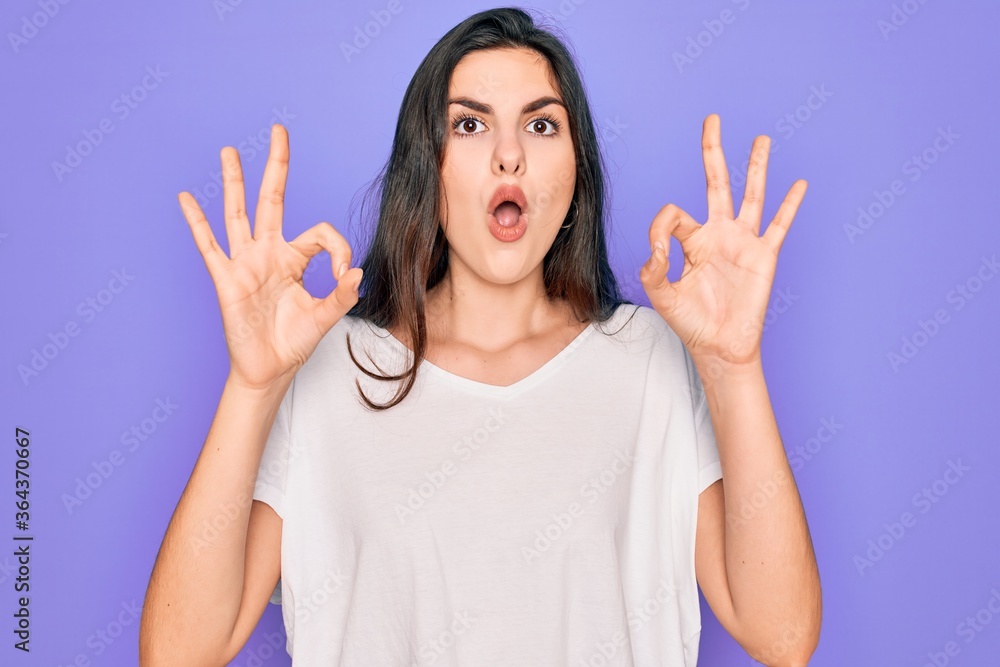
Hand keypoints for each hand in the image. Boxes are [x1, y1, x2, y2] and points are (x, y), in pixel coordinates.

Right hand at [178, 124, 362, 389]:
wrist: (269, 369)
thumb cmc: (294, 341)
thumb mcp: (324, 317)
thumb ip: (341, 295)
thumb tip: (357, 272)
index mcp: (296, 259)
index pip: (320, 234)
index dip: (337, 247)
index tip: (345, 273)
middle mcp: (269, 253)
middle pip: (272, 199)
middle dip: (276, 166)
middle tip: (279, 130)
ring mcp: (245, 263)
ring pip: (238, 214)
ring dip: (234, 182)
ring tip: (229, 151)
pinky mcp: (227, 280)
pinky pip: (209, 247)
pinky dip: (197, 223)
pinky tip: (186, 198)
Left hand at [639, 114, 806, 367]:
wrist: (719, 346)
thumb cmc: (691, 321)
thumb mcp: (661, 295)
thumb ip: (652, 268)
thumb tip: (654, 247)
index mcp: (691, 241)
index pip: (674, 214)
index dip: (661, 227)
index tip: (658, 253)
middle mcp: (718, 234)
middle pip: (717, 182)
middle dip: (713, 150)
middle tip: (712, 119)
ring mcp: (743, 241)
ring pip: (751, 194)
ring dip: (756, 166)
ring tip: (761, 138)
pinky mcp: (764, 255)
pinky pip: (779, 225)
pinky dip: (789, 204)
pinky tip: (799, 183)